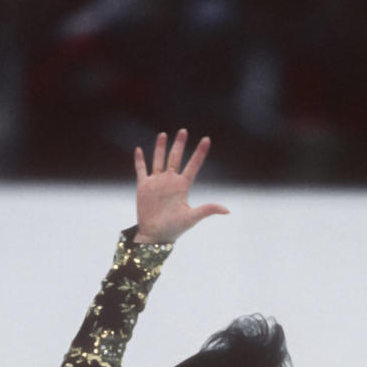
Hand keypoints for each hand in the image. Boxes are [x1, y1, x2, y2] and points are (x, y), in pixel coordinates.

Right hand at [133, 129, 228, 244]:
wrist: (154, 236)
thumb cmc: (174, 229)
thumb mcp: (192, 217)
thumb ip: (208, 209)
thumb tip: (228, 210)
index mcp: (182, 186)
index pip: (193, 165)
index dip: (200, 153)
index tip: (207, 139)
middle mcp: (170, 181)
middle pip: (175, 158)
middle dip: (179, 144)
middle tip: (183, 131)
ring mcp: (157, 182)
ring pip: (159, 160)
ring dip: (160, 148)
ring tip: (163, 134)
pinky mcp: (144, 186)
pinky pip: (141, 170)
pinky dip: (139, 160)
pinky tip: (139, 149)